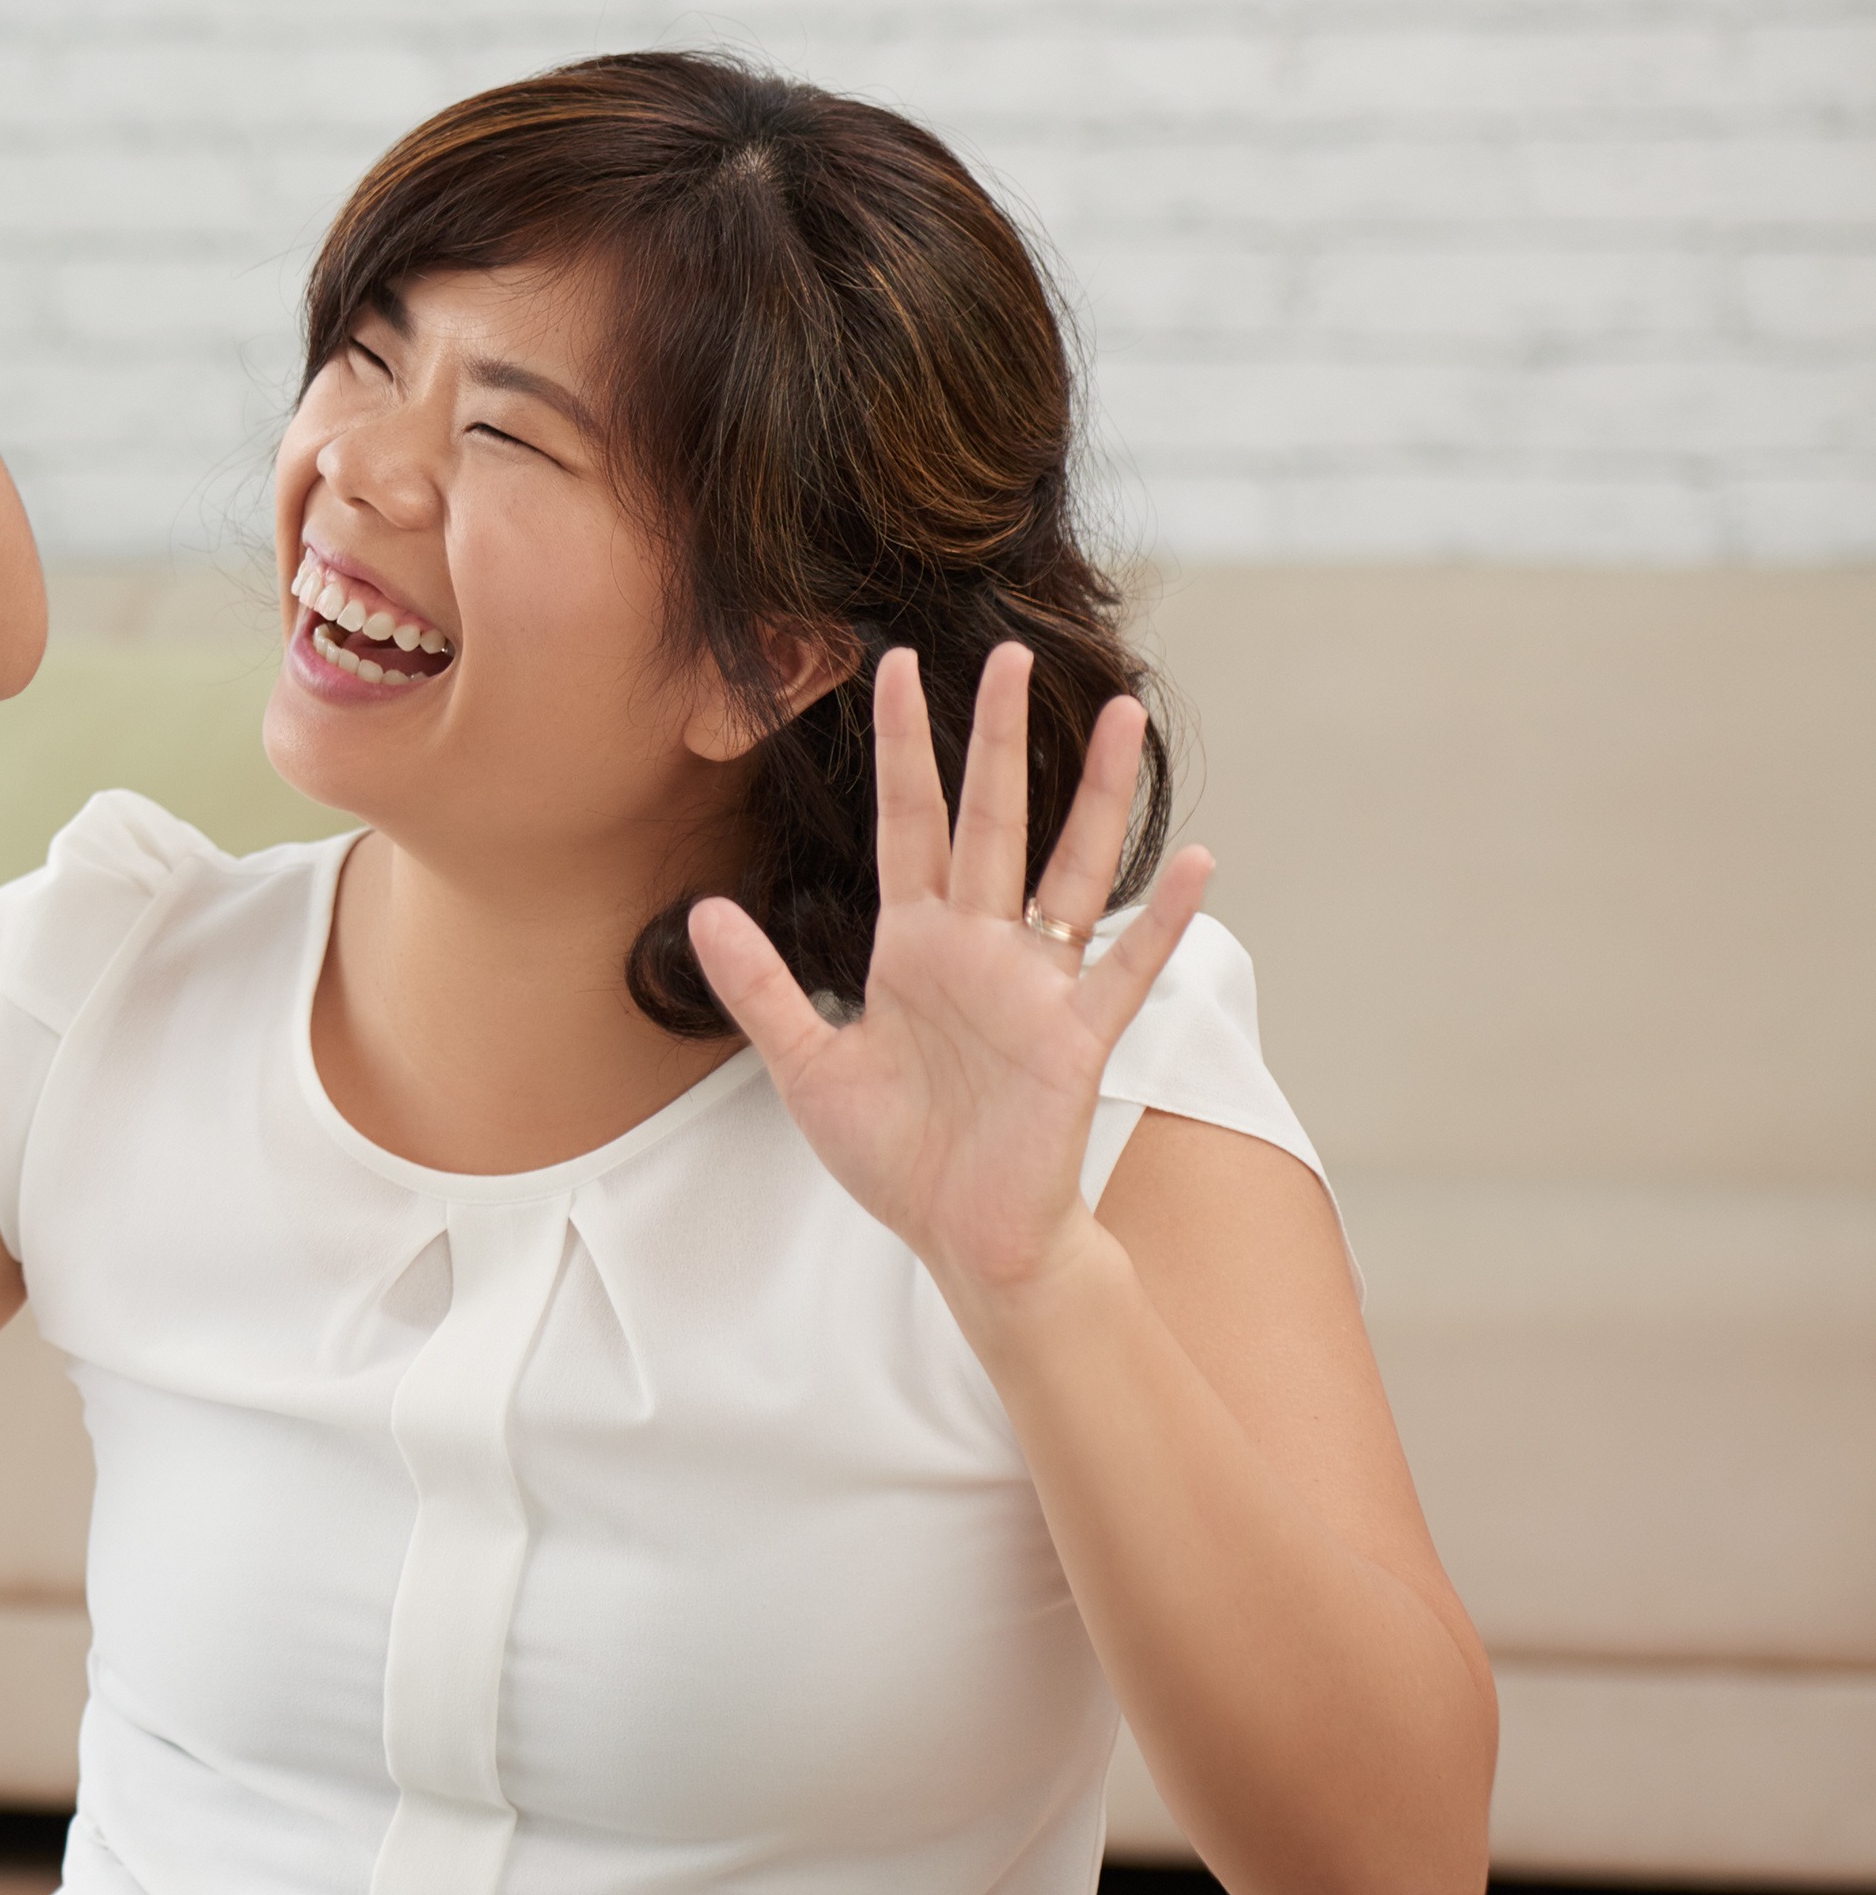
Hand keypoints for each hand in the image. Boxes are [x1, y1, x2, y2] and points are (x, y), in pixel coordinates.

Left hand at [688, 645, 1217, 1310]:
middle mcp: (978, 947)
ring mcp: (1034, 986)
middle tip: (1013, 655)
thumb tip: (698, 909)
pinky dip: (1160, 917)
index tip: (896, 665)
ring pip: (1071, 868)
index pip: (907, 822)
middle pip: (990, 820)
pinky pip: (1126, 967)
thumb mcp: (806, 1066)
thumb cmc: (895, 1154)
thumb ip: (761, 986)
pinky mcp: (1077, 1039)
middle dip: (999, 740)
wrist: (960, 1239)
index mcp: (912, 944)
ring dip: (1099, 796)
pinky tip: (1196, 859)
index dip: (904, 748)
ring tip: (1126, 716)